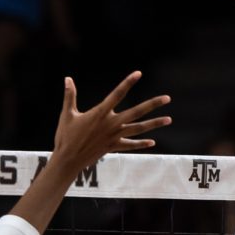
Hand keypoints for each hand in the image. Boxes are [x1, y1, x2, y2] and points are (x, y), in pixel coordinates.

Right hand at [50, 72, 170, 169]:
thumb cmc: (66, 136)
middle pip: (136, 112)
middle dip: (152, 104)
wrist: (68, 160)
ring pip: (138, 128)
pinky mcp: (113, 147)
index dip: (128, 83)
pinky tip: (153, 142)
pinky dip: (141, 144)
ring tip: (168, 119)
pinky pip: (130, 145)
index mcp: (100, 113)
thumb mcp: (67, 114)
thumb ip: (69, 96)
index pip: (117, 94)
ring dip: (154, 124)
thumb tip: (67, 78)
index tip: (139, 73)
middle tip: (167, 98)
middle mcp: (111, 124)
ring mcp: (114, 136)